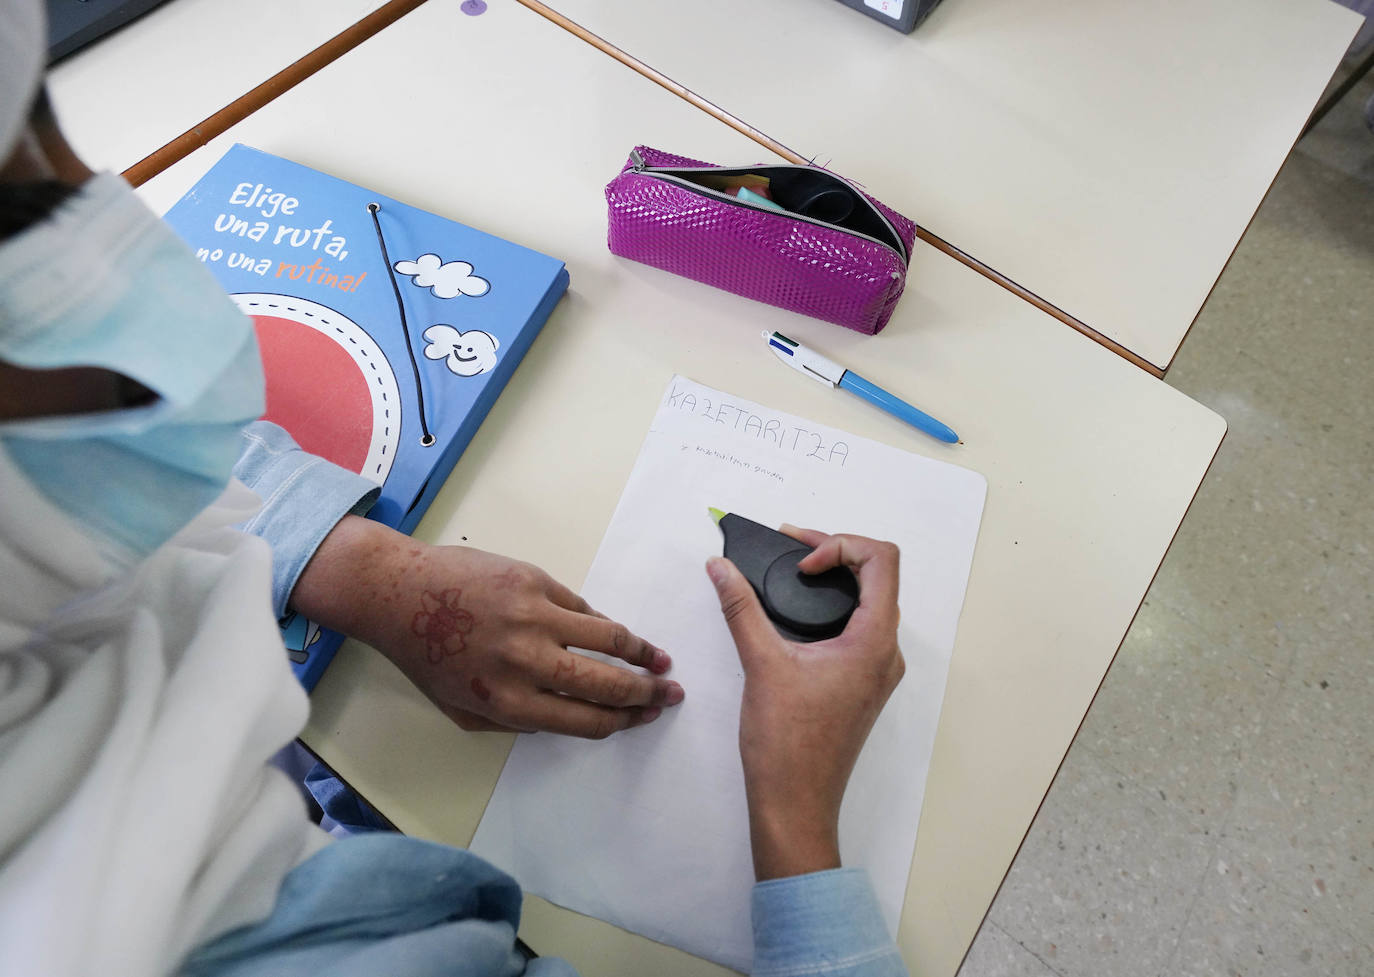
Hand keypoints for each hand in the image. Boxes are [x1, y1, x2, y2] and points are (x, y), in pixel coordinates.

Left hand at [292, 516, 683, 737]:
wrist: (399, 593)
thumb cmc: (426, 655)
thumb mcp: (463, 710)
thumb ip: (514, 721)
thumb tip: (566, 715)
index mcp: (510, 703)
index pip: (586, 720)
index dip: (623, 722)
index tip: (645, 717)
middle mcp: (527, 663)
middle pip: (606, 684)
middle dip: (646, 693)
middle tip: (670, 693)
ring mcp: (534, 618)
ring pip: (606, 639)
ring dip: (641, 652)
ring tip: (660, 660)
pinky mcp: (534, 582)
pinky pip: (581, 607)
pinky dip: (600, 623)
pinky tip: (615, 633)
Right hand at [706, 526, 903, 880]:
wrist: (795, 804)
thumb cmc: (786, 744)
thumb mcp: (761, 663)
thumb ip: (740, 607)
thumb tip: (721, 567)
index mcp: (874, 642)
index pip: (881, 560)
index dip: (839, 545)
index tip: (799, 566)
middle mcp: (886, 652)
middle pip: (878, 576)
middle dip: (834, 553)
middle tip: (789, 550)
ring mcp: (877, 670)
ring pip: (870, 602)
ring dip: (835, 580)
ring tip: (790, 573)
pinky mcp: (862, 684)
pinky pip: (860, 628)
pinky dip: (832, 608)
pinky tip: (795, 614)